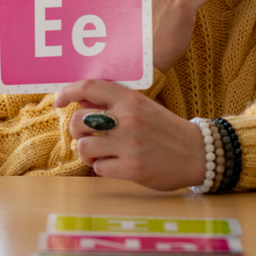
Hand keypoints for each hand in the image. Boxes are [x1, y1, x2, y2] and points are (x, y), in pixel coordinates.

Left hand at [55, 79, 206, 190]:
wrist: (198, 153)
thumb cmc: (165, 129)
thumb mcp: (141, 108)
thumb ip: (113, 104)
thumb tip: (80, 103)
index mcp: (130, 100)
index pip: (90, 87)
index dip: (68, 91)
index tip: (58, 101)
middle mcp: (128, 119)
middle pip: (78, 121)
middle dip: (76, 131)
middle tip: (86, 136)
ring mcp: (129, 144)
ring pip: (84, 147)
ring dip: (87, 154)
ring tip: (100, 155)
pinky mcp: (132, 168)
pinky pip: (99, 169)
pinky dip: (102, 169)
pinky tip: (115, 166)